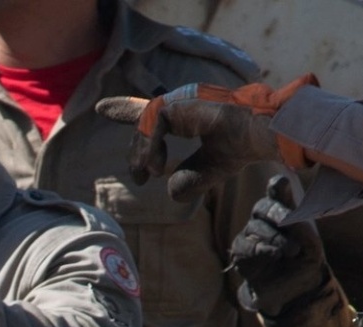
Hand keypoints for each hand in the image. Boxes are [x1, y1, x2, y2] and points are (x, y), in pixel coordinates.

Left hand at [96, 75, 316, 201]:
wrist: (261, 136)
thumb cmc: (241, 148)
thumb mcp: (208, 169)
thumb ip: (188, 177)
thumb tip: (170, 190)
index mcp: (188, 116)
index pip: (150, 113)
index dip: (126, 110)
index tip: (101, 108)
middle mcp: (183, 104)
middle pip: (143, 123)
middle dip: (136, 151)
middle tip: (140, 177)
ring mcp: (183, 100)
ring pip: (145, 124)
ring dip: (142, 153)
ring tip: (148, 175)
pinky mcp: (183, 103)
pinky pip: (153, 124)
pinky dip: (150, 147)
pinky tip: (157, 167)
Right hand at [230, 174, 330, 326]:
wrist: (291, 292)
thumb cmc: (303, 263)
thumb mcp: (312, 247)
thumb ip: (304, 230)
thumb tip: (289, 219)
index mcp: (284, 212)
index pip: (276, 192)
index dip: (277, 187)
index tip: (282, 185)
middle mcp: (264, 221)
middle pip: (262, 207)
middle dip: (275, 213)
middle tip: (288, 223)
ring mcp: (250, 236)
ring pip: (254, 227)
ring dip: (274, 237)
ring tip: (291, 250)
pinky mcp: (241, 255)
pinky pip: (246, 247)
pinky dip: (261, 249)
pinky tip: (274, 255)